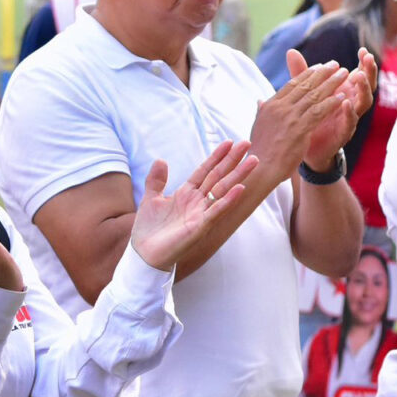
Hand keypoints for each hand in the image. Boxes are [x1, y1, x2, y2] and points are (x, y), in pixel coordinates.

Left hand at [130, 140, 258, 269]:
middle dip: (232, 160)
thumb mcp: (151, 199)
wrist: (143, 254)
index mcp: (187, 193)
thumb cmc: (148, 230)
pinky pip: (217, 211)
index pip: (205, 170)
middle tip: (247, 143)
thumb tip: (161, 160)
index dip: (216, 156)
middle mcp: (197, 201)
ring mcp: (201, 213)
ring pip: (223, 190)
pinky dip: (228, 199)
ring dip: (238, 175)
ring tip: (253, 161)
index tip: (229, 142)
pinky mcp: (200, 227)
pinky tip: (240, 188)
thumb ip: (156, 180)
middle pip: (218, 176)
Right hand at [249, 56, 349, 178]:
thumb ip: (263, 111)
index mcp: (271, 105)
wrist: (261, 168)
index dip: (308, 74)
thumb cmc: (261, 150)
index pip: (292, 84)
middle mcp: (280, 107)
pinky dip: (331, 102)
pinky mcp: (300, 129)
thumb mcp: (259, 125)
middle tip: (336, 64)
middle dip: (323, 73)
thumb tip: (261, 100)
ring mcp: (290, 118)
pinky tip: (342, 96)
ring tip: (344, 74)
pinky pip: (319, 112)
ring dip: (331, 83)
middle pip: (305, 85)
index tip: (320, 66)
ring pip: (314, 95)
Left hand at [290, 47, 375, 170]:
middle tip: (368, 58)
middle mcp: (351, 103)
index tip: (363, 50)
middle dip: (369, 71)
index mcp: (345, 91)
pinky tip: (345, 102)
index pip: (360, 73)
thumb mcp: (305, 92)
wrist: (303, 147)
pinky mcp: (343, 133)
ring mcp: (349, 118)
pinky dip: (349, 112)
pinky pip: (350, 122)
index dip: (364, 63)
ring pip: (364, 102)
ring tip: (358, 76)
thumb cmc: (309, 116)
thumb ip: (301, 72)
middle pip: (367, 85)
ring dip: (363, 88)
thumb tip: (291, 50)